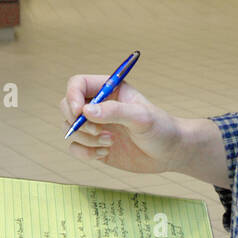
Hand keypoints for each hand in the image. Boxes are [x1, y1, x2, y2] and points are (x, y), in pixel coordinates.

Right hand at [60, 75, 183, 174]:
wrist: (170, 153)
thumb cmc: (161, 129)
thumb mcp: (141, 117)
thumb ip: (115, 111)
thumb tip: (85, 111)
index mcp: (109, 89)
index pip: (78, 84)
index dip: (72, 96)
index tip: (79, 112)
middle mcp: (98, 106)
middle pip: (67, 105)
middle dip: (77, 121)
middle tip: (98, 131)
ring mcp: (95, 126)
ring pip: (70, 128)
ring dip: (86, 139)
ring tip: (110, 142)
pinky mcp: (94, 145)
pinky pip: (75, 148)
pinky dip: (85, 153)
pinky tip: (106, 152)